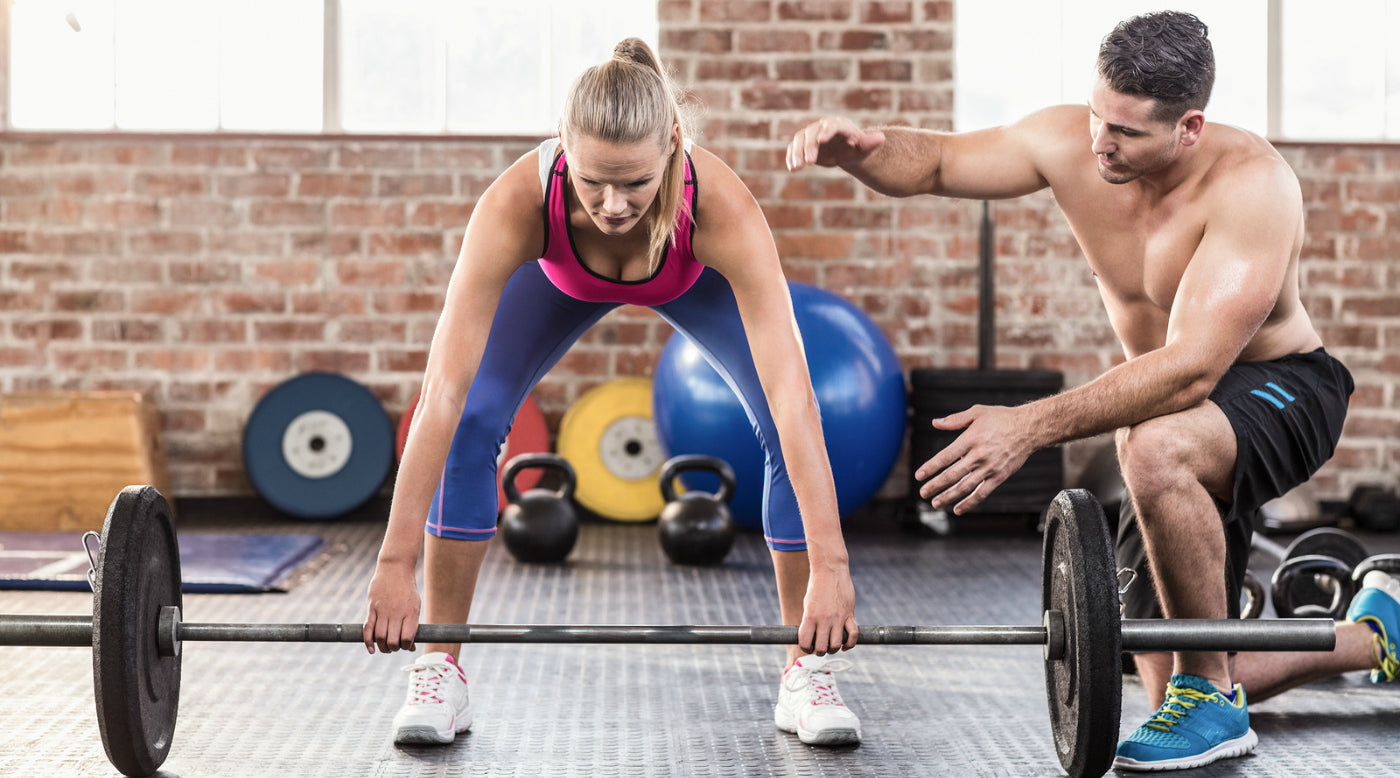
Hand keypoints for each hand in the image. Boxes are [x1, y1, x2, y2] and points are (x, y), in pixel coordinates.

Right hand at [362, 562, 420, 653]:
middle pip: (392, 640)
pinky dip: (368, 642)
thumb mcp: (415, 605)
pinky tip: (371, 649)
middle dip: (393, 649)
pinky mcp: (371, 607)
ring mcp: (383, 610)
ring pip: (379, 637)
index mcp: (411, 612)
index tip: (405, 646)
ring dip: (382, 647)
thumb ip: (412, 626)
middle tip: (393, 647)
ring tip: (384, 648)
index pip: (407, 638)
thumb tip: (412, 648)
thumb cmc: (407, 589)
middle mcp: (397, 612)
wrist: (395, 568)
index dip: (406, 646)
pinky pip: (368, 628)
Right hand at [786, 117, 885, 171]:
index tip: (821, 140)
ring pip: (800, 139)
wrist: (847, 153)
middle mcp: (823, 127)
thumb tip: (881, 138)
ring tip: (796, 167)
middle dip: (809, 146)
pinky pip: (794, 147)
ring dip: (796, 152)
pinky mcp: (804, 144)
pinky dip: (791, 156)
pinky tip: (791, 168)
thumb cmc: (857, 150)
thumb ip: (870, 144)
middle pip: (812, 133)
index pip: (831, 125)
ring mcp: (812, 134)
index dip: (826, 131)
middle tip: (808, 162)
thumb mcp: (864, 149)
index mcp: (839, 125)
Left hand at [798, 559, 858, 655]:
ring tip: (831, 646)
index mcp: (810, 616)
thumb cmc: (816, 587)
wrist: (830, 570)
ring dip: (833, 649)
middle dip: (819, 652)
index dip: (805, 648)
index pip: (805, 642)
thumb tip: (812, 637)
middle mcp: (824, 618)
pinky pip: (853, 635)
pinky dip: (850, 644)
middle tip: (820, 648)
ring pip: (836, 645)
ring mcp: (838, 617)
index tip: (808, 646)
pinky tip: (845, 645)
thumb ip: (810, 621)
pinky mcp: (850, 614)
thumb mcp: (807, 604)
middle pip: (821, 648)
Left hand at [915, 405, 1036, 514]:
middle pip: (952, 475)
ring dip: (949, 496)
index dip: (931, 467)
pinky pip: (982, 493)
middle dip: (935, 485)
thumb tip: (935, 423)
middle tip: (923, 493)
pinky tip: (958, 509)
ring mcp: (989, 468)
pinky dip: (969, 503)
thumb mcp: (977, 412)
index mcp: (971, 439)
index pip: (945, 456)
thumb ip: (955, 420)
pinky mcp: (999, 477)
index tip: (918, 475)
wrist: (1030, 428)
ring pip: (965, 487)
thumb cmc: (1002, 418)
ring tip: (935, 503)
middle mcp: (978, 455)